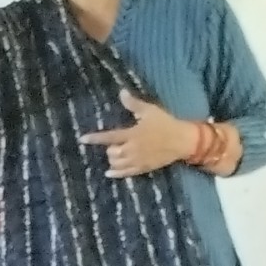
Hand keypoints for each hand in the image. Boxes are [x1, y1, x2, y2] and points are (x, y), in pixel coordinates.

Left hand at [83, 88, 203, 177]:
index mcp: (132, 134)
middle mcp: (133, 149)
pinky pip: (126, 173)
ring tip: (113, 154)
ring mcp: (138, 160)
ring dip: (112, 159)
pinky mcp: (143, 168)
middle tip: (112, 144)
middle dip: (108, 149)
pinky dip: (116, 173)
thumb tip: (121, 92)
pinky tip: (109, 173)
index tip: (82, 139)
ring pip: (117, 164)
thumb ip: (134, 103)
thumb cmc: (166, 123)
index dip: (94, 138)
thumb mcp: (150, 110)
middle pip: (112, 153)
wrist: (182, 141)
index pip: (109, 137)